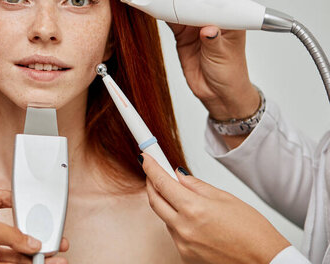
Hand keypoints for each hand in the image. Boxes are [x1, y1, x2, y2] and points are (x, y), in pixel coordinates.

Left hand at [140, 153, 289, 263]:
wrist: (265, 262)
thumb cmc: (253, 232)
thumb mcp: (225, 198)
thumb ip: (197, 185)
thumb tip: (179, 175)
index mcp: (194, 209)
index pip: (161, 182)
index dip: (151, 167)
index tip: (145, 158)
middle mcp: (184, 228)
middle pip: (155, 200)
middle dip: (152, 183)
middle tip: (156, 172)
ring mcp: (183, 244)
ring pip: (164, 217)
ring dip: (168, 204)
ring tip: (186, 199)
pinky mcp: (185, 256)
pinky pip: (174, 233)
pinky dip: (177, 222)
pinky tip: (194, 220)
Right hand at [167, 0, 258, 120]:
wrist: (215, 93)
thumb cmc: (229, 74)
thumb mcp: (223, 57)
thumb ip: (215, 43)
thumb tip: (208, 30)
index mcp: (231, 17)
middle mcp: (213, 16)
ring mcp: (196, 24)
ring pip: (186, 0)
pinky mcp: (182, 33)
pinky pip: (171, 16)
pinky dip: (163, 8)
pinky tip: (156, 2)